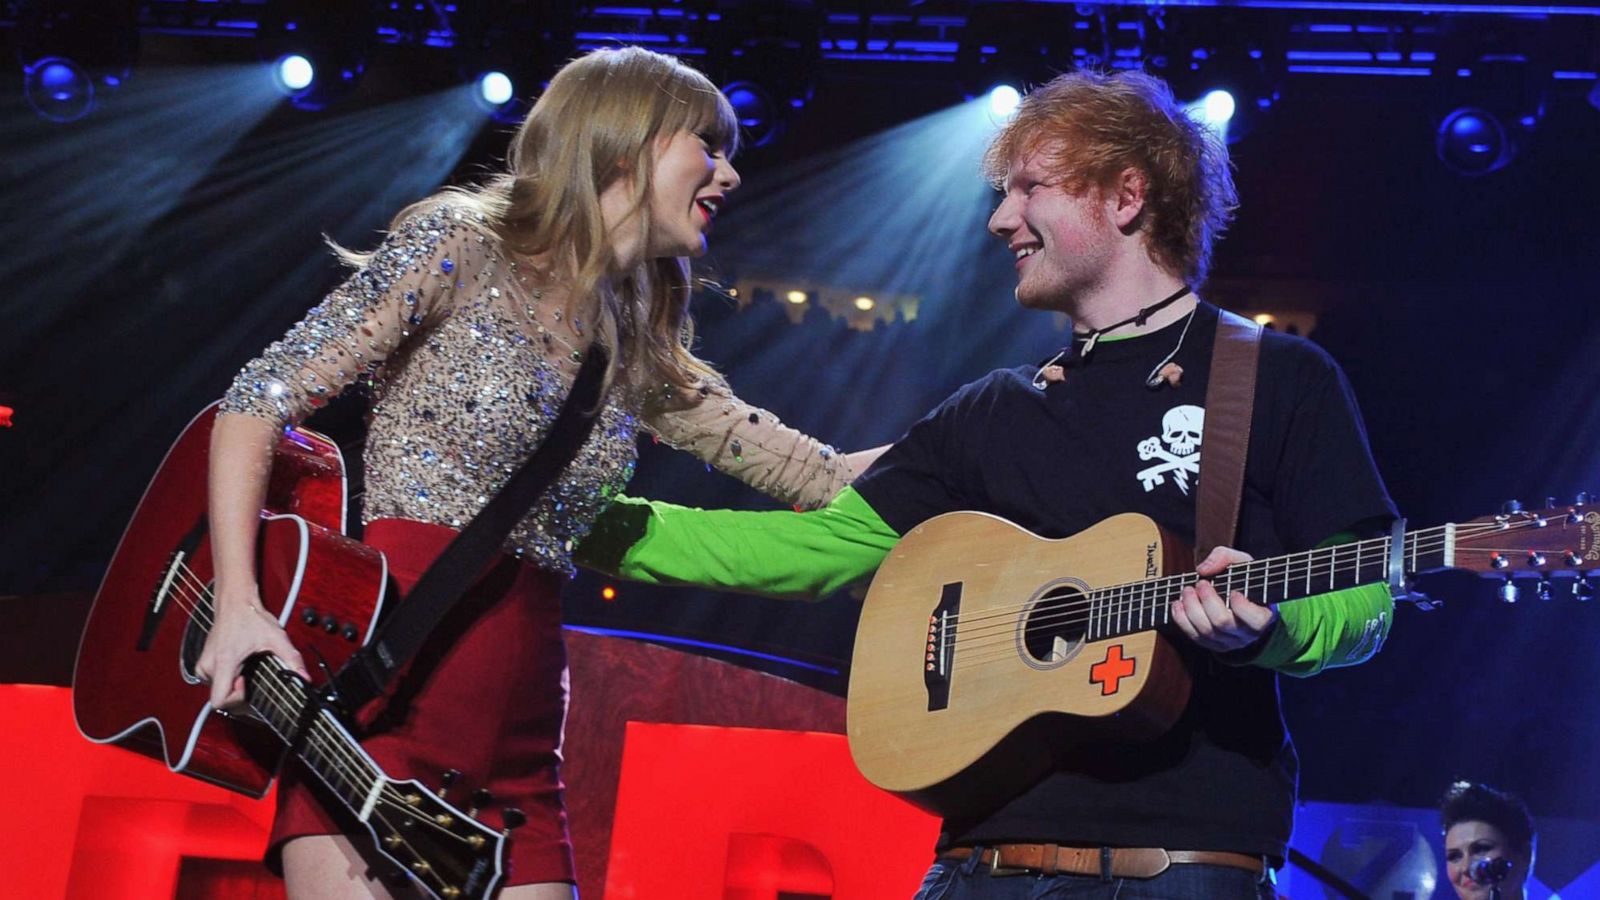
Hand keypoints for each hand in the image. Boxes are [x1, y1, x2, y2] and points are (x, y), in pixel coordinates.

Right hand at [194, 586, 307, 709]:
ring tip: (246, 674)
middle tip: (253, 681)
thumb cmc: (251, 617)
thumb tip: (305, 677)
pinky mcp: (203, 664)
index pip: (219, 701)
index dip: (236, 700)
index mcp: (223, 662)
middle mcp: (208, 666)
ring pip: (216, 691)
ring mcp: (204, 665)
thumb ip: (292, 659)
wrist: (235, 602)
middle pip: (219, 699)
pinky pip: (213, 683)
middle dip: (238, 696)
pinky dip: (226, 682)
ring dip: (232, 689)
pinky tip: (239, 672)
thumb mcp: (276, 638)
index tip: (247, 684)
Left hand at [1169, 546, 1278, 652]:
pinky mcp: (1212, 644)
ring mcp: (1228, 642)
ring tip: (1187, 590)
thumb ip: (1225, 557)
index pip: (1256, 620)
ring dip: (1191, 608)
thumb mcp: (1242, 563)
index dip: (1242, 607)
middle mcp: (1246, 634)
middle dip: (1208, 600)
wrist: (1242, 599)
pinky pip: (1194, 637)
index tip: (1234, 591)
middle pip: (1223, 622)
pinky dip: (1181, 619)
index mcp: (1262, 616)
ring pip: (1206, 631)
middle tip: (1201, 583)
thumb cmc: (1244, 581)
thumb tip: (1203, 570)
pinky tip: (1178, 604)